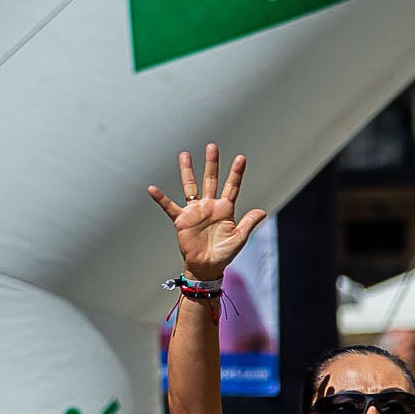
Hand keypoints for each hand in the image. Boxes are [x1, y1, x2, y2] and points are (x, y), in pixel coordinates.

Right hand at [147, 144, 266, 280]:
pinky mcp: (182, 220)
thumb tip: (262, 211)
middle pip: (211, 180)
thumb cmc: (224, 253)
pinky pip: (169, 207)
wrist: (207, 266)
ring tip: (184, 155)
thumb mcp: (239, 238)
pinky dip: (161, 199)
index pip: (232, 187)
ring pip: (190, 186)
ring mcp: (195, 211)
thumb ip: (248, 223)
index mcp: (225, 209)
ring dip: (187, 171)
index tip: (241, 158)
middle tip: (212, 146)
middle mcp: (210, 206)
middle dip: (212, 164)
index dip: (236, 173)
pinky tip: (153, 189)